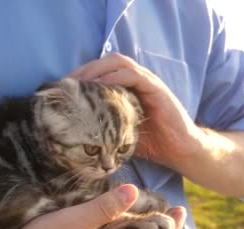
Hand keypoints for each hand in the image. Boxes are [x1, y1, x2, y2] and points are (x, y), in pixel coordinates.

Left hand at [69, 53, 202, 169]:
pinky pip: (134, 75)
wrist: (181, 152)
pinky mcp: (156, 89)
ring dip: (97, 69)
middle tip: (67, 83)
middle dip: (85, 69)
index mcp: (127, 88)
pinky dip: (115, 77)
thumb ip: (101, 127)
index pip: (101, 70)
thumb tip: (73, 136)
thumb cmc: (151, 144)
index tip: (63, 88)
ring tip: (80, 82)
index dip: (81, 75)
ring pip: (119, 63)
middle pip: (107, 62)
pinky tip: (101, 86)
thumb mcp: (119, 134)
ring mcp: (147, 82)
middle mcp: (137, 80)